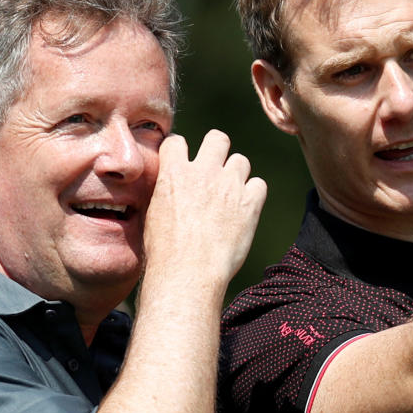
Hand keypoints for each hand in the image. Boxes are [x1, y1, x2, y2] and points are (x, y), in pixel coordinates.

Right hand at [142, 129, 266, 283]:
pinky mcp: (250, 202)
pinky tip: (244, 210)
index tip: (184, 162)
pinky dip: (253, 195)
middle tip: (215, 170)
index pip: (177, 141)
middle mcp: (203, 172)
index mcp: (174, 173)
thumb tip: (170, 186)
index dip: (181, 151)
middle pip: (217, 138)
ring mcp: (229, 185)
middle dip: (217, 150)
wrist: (188, 273)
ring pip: (241, 161)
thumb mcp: (154, 215)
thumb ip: (166, 191)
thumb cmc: (165, 252)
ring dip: (236, 175)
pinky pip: (259, 184)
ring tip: (230, 196)